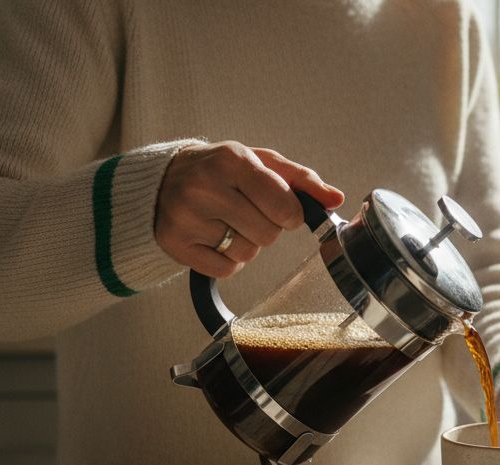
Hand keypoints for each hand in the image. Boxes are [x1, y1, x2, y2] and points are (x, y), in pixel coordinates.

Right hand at [154, 141, 344, 278]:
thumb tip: (336, 199)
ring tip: (229, 223)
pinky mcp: (175, 244)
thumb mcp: (262, 163)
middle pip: (267, 234)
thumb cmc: (222, 170)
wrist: (163, 178)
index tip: (282, 210)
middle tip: (248, 212)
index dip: (290, 214)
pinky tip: (215, 238)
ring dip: (247, 244)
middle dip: (267, 227)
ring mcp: (186, 216)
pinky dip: (228, 260)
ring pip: (247, 254)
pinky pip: (225, 270)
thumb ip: (302, 180)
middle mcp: (205, 187)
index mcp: (232, 160)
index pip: (283, 205)